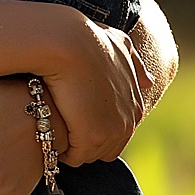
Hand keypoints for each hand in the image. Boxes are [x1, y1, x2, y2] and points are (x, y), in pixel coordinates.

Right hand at [39, 13, 151, 165]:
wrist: (67, 42)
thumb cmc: (85, 38)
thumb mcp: (117, 44)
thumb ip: (134, 61)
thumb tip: (149, 80)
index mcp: (135, 104)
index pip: (115, 130)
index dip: (92, 123)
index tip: (71, 111)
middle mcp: (129, 121)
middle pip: (106, 146)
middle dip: (85, 138)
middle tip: (61, 123)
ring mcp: (112, 131)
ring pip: (91, 153)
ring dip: (73, 145)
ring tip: (51, 127)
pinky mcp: (91, 137)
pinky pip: (75, 156)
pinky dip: (62, 150)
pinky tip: (46, 132)